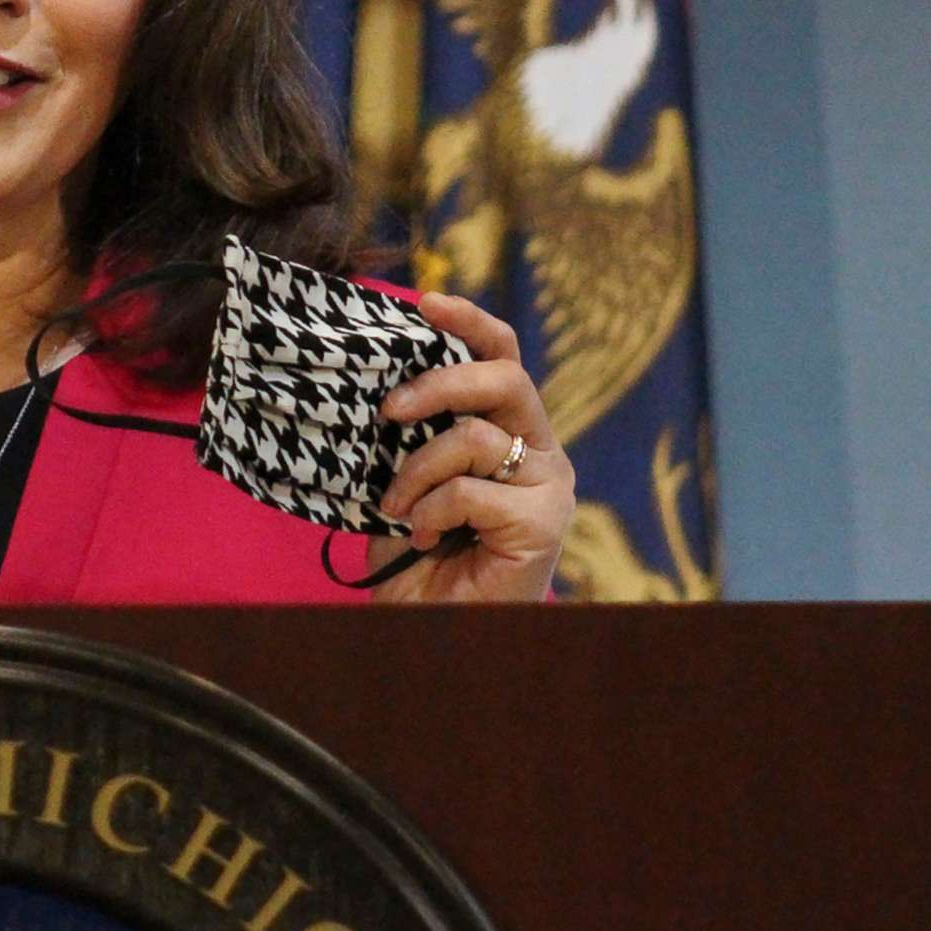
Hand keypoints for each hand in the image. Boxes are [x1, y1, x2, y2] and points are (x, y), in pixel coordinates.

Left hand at [367, 293, 573, 603]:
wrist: (434, 628)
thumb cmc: (419, 555)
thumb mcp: (407, 477)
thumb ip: (412, 433)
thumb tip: (380, 381)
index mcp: (513, 431)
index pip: (503, 356)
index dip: (468, 322)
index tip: (423, 303)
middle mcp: (542, 451)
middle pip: (505, 379)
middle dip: (439, 384)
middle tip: (390, 411)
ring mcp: (550, 486)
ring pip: (476, 437)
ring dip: (418, 470)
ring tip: (397, 506)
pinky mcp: (544, 522)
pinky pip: (471, 490)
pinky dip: (430, 509)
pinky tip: (420, 536)